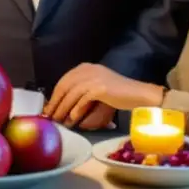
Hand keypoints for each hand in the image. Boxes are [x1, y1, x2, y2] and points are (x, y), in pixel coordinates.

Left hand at [44, 63, 163, 125]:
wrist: (139, 94)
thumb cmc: (118, 94)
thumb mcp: (96, 88)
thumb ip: (81, 92)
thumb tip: (63, 105)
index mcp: (85, 68)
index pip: (64, 80)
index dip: (54, 95)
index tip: (48, 108)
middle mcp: (88, 69)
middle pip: (65, 85)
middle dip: (56, 102)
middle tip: (50, 116)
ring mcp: (95, 77)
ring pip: (72, 93)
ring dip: (64, 108)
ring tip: (60, 120)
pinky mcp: (101, 87)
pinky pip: (83, 99)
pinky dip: (76, 109)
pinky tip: (73, 118)